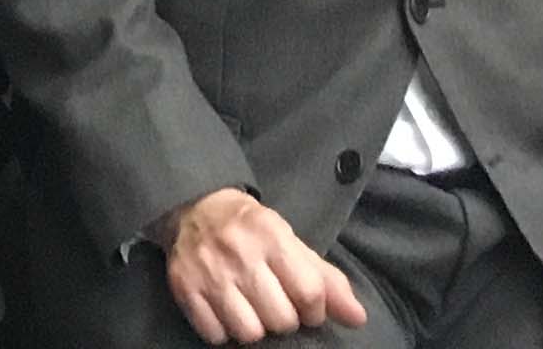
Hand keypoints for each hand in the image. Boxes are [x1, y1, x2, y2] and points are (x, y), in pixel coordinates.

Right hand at [153, 187, 365, 341]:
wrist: (195, 206)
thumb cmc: (252, 230)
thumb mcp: (292, 243)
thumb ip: (327, 280)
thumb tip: (358, 318)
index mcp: (272, 237)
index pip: (310, 292)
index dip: (315, 310)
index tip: (307, 306)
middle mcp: (240, 254)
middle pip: (281, 319)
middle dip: (284, 319)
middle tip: (275, 304)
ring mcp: (210, 273)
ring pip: (249, 333)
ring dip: (255, 328)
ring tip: (251, 310)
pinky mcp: (184, 289)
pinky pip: (215, 335)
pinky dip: (224, 331)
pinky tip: (226, 310)